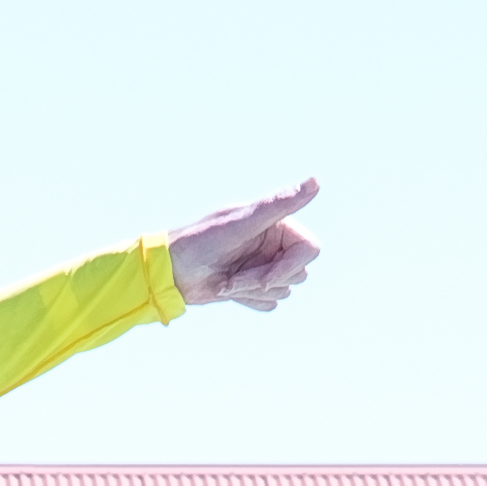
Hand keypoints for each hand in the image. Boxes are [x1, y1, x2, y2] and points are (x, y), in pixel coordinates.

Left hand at [165, 179, 320, 313]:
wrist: (170, 272)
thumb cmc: (201, 241)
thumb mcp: (242, 222)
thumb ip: (279, 204)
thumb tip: (316, 182)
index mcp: (277, 224)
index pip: (310, 250)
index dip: (289, 266)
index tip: (265, 277)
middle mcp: (275, 244)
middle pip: (299, 273)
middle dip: (265, 280)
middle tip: (234, 277)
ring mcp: (265, 266)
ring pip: (286, 290)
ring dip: (253, 291)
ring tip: (226, 281)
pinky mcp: (255, 288)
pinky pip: (271, 304)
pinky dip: (249, 300)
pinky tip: (227, 288)